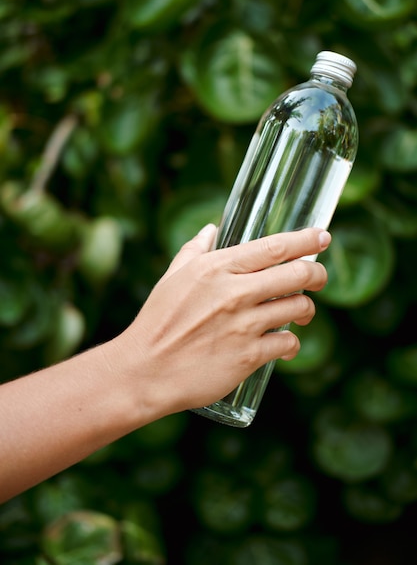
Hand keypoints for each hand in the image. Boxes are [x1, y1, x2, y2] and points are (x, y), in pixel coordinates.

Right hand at [116, 226, 330, 416]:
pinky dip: (292, 343)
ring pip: (298, 307)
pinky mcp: (248, 357)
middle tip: (318, 278)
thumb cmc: (157, 322)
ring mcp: (244, 326)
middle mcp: (235, 293)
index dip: (305, 240)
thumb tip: (212, 228)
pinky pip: (287, 343)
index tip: (322, 236)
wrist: (144, 372)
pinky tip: (285, 344)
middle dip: (317, 274)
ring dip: (306, 309)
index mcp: (217, 268)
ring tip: (301, 313)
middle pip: (297, 274)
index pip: (273, 247)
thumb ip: (195, 249)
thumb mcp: (172, 277)